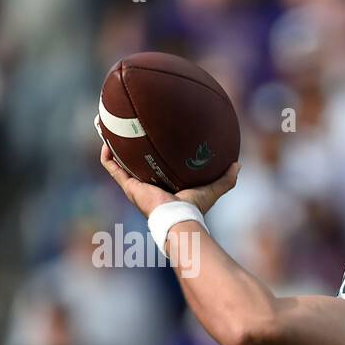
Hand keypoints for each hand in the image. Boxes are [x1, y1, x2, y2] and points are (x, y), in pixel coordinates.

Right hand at [97, 124, 239, 217]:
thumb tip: (238, 164)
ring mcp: (135, 186)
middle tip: (124, 125)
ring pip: (118, 162)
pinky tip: (106, 137)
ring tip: (106, 125)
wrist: (179, 219)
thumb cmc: (195, 208)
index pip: (155, 166)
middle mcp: (147, 185)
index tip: (150, 136)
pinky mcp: (128, 187)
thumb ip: (226, 179)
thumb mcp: (213, 189)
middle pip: (134, 162)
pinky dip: (107, 154)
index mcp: (163, 184)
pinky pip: (112, 167)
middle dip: (128, 145)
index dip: (151, 153)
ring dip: (111, 144)